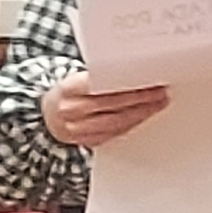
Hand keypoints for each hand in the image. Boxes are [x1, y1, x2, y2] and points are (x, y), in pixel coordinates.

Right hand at [40, 75, 170, 150]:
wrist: (49, 115)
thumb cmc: (71, 93)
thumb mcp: (78, 80)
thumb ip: (102, 77)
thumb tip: (137, 71)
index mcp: (68, 89)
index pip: (102, 87)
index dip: (127, 85)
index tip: (149, 80)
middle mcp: (70, 110)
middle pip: (112, 105)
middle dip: (141, 99)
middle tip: (161, 92)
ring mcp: (77, 129)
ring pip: (116, 122)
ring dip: (142, 113)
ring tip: (159, 103)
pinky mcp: (87, 141)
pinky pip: (114, 134)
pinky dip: (132, 124)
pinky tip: (145, 116)